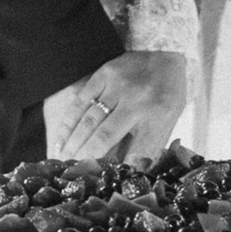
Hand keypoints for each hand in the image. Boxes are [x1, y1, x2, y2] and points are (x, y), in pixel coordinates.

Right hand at [47, 50, 188, 161]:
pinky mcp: (103, 75)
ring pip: (89, 121)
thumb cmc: (168, 91)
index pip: (136, 150)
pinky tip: (60, 141)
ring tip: (63, 161)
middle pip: (105, 136)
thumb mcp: (169, 119)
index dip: (119, 169)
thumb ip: (150, 145)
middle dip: (87, 158)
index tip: (103, 181)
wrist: (165, 50)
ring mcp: (118, 85)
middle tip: (74, 173)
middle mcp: (138, 99)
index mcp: (160, 113)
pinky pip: (80, 103)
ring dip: (74, 144)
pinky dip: (68, 124)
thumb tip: (129, 172)